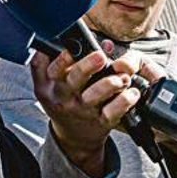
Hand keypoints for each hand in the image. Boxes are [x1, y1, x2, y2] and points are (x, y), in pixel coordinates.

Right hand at [29, 44, 140, 177]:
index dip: (62, 60)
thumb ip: (47, 62)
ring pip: (95, 96)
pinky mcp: (101, 121)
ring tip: (120, 76)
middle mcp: (66, 98)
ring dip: (109, 84)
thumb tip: (62, 40)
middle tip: (100, 56)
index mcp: (51, 87)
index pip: (53, 71)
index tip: (71, 49)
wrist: (73, 137)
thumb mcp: (45, 85)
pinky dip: (124, 102)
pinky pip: (114, 112)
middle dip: (87, 67)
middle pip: (74, 80)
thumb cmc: (62, 102)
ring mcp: (84, 110)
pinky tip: (131, 92)